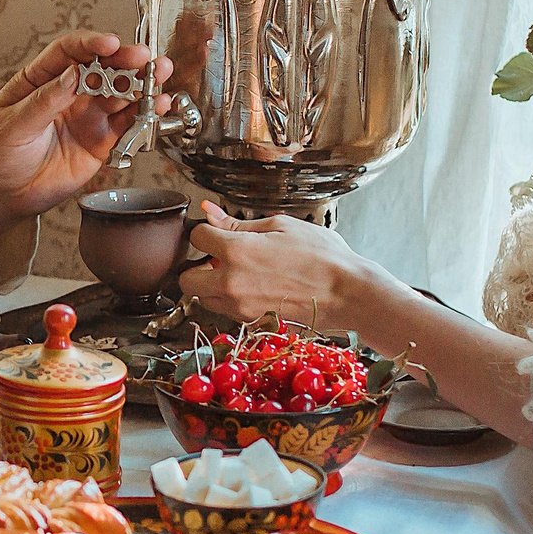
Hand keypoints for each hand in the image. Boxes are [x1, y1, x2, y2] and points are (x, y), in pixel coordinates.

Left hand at [0, 31, 169, 246]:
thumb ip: (44, 101)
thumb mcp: (12, 124)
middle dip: (124, 60)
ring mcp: (86, 116)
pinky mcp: (100, 141)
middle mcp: (69, 92)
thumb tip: (72, 74)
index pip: (69, 52)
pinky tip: (158, 106)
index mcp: (41, 79)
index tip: (109, 44)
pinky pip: (126, 124)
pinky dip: (144, 115)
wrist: (0, 196)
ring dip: (141, 83)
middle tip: (143, 58)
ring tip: (159, 76)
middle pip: (102, 68)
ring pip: (120, 93)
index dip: (91, 44)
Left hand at [179, 203, 385, 328]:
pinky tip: (252, 288)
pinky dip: (229, 300)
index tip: (217, 231)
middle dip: (197, 266)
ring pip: (203, 298)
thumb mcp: (280, 226)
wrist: (346, 293)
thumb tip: (210, 212)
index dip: (206, 231)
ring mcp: (239, 307)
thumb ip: (238, 223)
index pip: (197, 237)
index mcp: (236, 252)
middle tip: (218, 258)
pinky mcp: (250, 322)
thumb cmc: (321, 256)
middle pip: (186, 279)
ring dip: (211, 286)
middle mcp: (230, 283)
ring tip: (239, 274)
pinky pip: (224, 311)